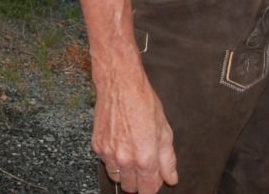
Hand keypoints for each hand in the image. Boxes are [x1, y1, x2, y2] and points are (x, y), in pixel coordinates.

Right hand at [92, 67, 177, 191]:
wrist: (120, 85)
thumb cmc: (143, 102)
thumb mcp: (164, 130)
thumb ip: (168, 159)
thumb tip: (170, 177)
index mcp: (145, 158)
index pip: (148, 190)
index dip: (154, 186)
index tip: (156, 179)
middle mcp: (125, 159)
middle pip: (131, 188)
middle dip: (139, 182)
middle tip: (144, 168)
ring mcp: (109, 153)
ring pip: (117, 178)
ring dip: (125, 173)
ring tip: (131, 157)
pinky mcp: (98, 145)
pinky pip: (106, 163)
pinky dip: (113, 160)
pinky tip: (121, 145)